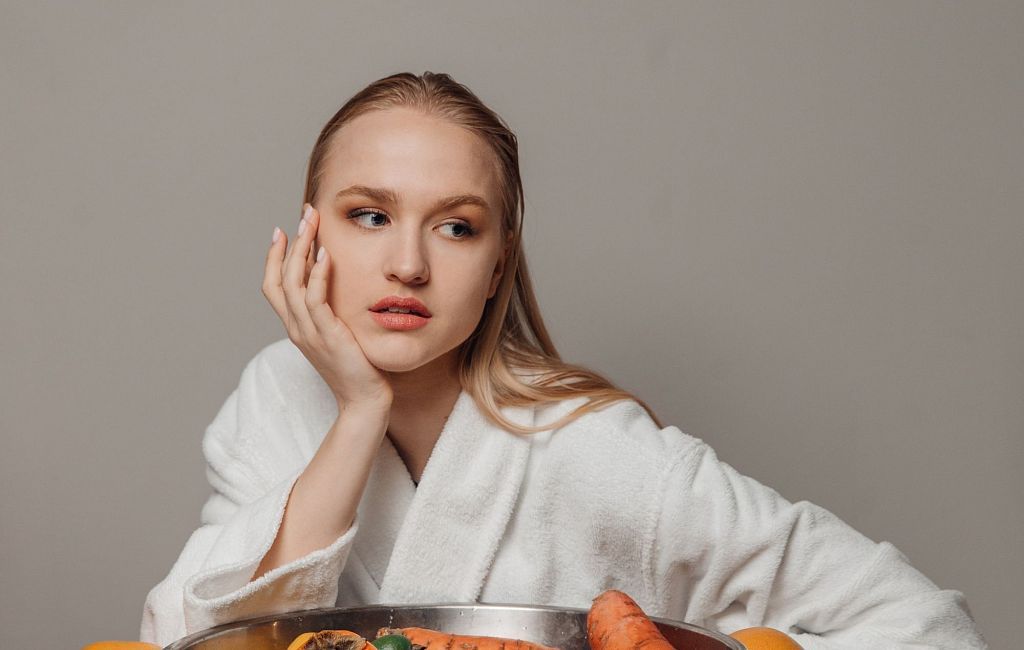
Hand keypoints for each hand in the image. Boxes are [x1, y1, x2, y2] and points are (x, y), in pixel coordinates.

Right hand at [263, 204, 392, 411]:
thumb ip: (330, 312)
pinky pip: (316, 300)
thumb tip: (334, 286)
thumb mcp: (338, 334)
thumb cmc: (357, 368)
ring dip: (301, 249)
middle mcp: (296, 328)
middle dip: (289, 243)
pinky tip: (326, 254)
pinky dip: (318, 275)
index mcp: (296, 327)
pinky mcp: (327, 336)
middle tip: (303, 215)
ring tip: (312, 223)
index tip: (281, 231)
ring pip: (293, 283)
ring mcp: (309, 332)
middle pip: (279, 278)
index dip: (273, 258)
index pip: (273, 286)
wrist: (364, 402)